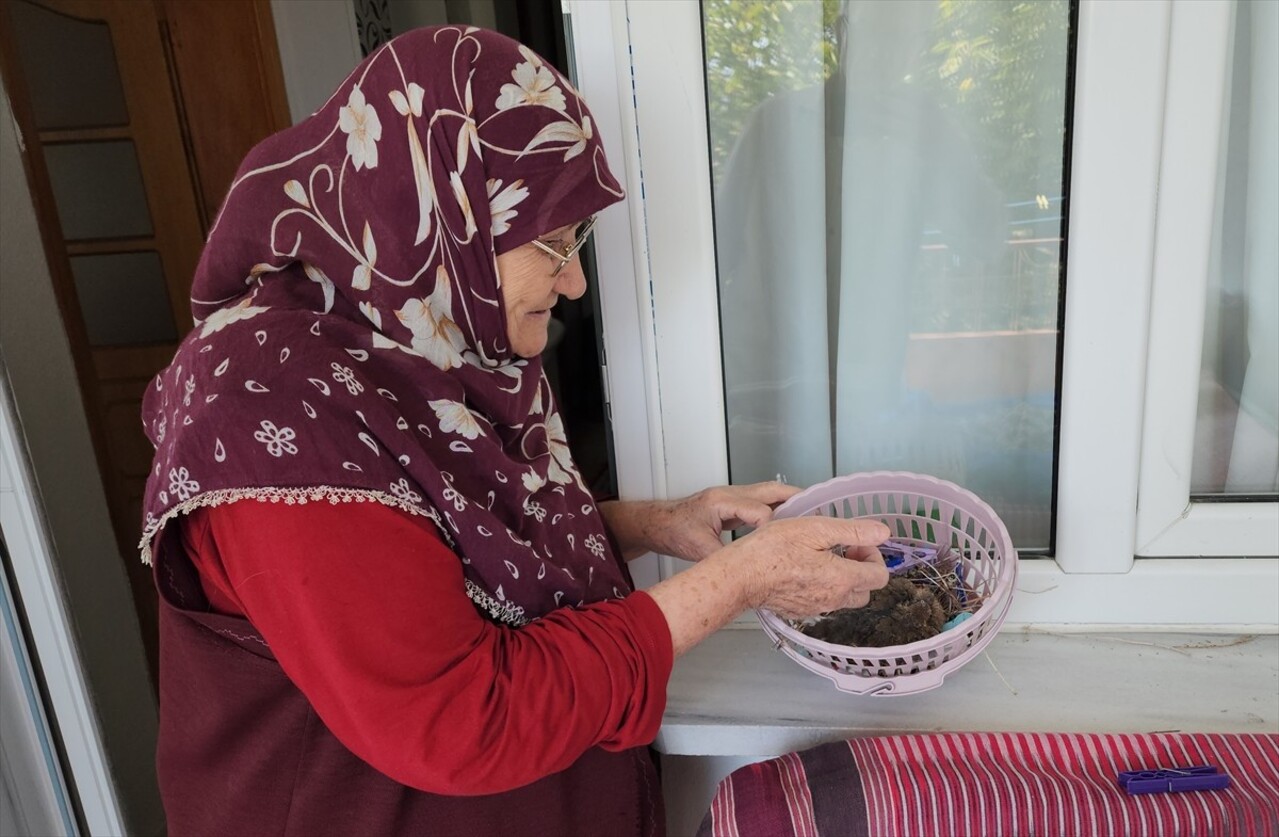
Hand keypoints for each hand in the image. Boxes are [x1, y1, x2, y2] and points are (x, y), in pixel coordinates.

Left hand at [646, 481, 800, 561]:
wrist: (658, 523)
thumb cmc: (673, 531)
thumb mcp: (699, 550)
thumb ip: (725, 560)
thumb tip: (749, 573)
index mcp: (722, 502)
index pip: (760, 511)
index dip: (775, 528)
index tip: (787, 543)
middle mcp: (731, 494)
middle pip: (773, 490)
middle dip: (798, 502)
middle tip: (819, 516)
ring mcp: (734, 496)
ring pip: (770, 494)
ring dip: (790, 505)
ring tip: (812, 520)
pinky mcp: (734, 504)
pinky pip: (763, 502)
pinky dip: (778, 511)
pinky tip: (789, 525)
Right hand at [719, 516, 890, 618]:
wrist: (739, 576)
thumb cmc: (770, 550)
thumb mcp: (814, 529)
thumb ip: (852, 531)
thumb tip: (882, 532)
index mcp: (841, 579)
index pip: (880, 576)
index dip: (873, 555)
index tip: (856, 542)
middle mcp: (833, 599)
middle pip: (865, 590)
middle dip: (861, 568)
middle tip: (842, 549)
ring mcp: (816, 608)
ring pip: (845, 598)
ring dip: (843, 578)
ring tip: (821, 557)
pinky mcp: (800, 611)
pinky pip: (823, 602)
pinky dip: (823, 587)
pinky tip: (804, 569)